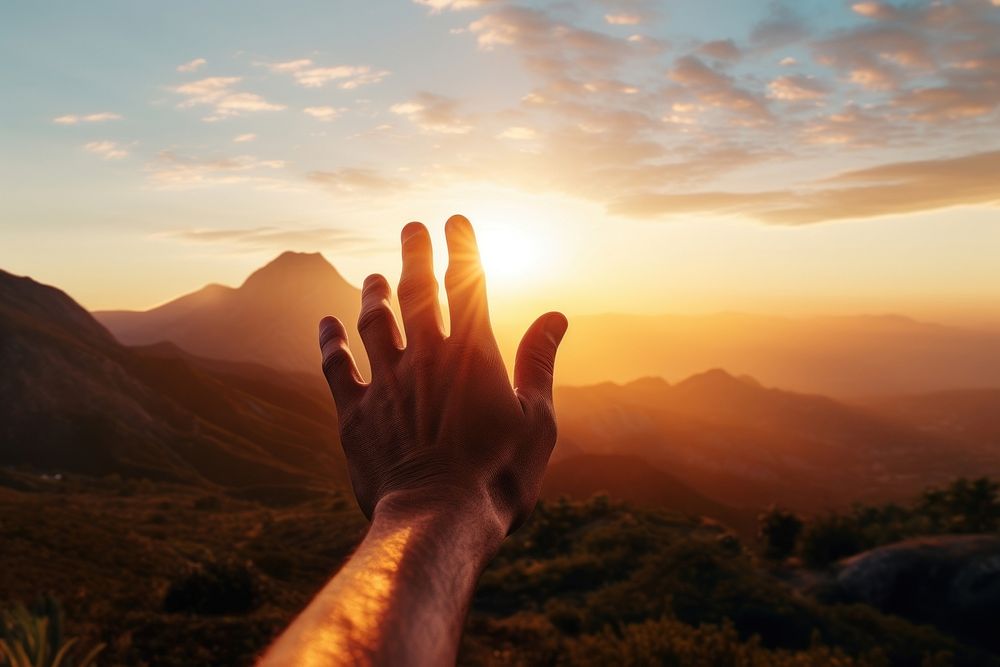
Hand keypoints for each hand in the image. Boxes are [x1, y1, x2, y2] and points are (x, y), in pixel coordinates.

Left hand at [318, 215, 567, 538]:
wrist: (438, 520)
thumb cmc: (500, 476)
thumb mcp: (537, 420)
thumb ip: (539, 363)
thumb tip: (556, 315)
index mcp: (473, 354)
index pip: (467, 285)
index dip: (461, 249)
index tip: (454, 220)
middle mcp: (426, 357)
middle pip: (417, 292)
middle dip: (415, 254)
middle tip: (411, 228)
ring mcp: (386, 382)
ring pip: (375, 321)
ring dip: (374, 294)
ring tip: (373, 275)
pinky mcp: (355, 413)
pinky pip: (337, 366)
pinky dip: (330, 341)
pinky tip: (325, 323)